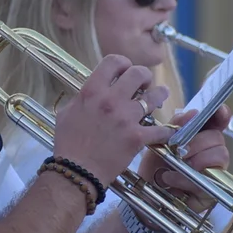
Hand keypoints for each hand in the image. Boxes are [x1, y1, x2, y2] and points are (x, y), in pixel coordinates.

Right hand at [52, 54, 172, 184]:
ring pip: (155, 96)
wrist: (76, 172)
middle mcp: (111, 100)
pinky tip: (165, 132)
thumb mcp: (66, 113)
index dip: (123, 63)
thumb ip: (81, 98)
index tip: (125, 71)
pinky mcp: (137, 138)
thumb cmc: (68, 144)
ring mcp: (126, 118)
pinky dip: (165, 131)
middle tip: (144, 84)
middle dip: (145, 76)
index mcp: (92, 91)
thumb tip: (91, 92)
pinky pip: (161, 130)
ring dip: (160, 95)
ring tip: (160, 97)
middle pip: (138, 73)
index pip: (113, 61)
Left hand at [142, 107, 230, 213]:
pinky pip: (208, 180)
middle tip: (178, 150)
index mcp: (200, 138)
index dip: (221, 115)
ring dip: (195, 159)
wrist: (145, 193)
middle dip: (197, 142)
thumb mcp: (159, 143)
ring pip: (220, 156)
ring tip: (173, 165)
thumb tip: (193, 113)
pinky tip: (170, 179)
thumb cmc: (154, 166)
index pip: (218, 122)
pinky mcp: (212, 192)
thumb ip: (175, 126)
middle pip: (218, 138)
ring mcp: (215, 173)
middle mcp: (212, 153)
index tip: (220, 112)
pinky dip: (185, 179)